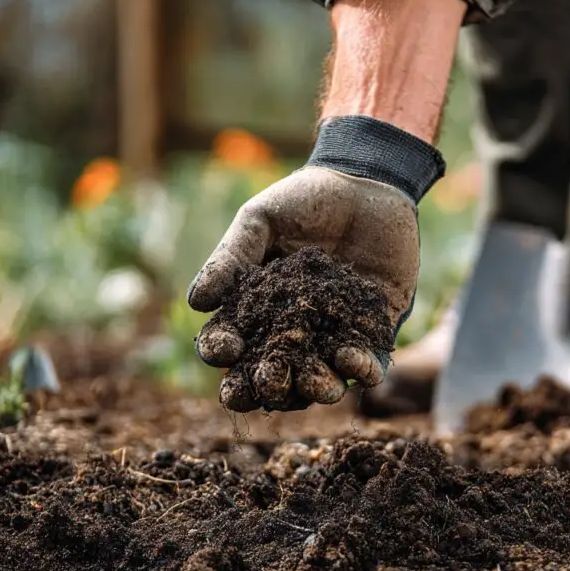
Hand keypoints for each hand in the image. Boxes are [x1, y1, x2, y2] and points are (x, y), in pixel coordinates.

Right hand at [187, 165, 419, 409]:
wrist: (367, 182)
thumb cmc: (304, 200)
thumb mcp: (260, 221)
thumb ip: (230, 259)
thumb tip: (195, 302)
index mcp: (255, 312)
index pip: (229, 343)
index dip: (221, 351)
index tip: (226, 347)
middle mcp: (292, 335)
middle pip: (272, 376)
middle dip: (267, 386)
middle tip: (267, 384)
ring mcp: (333, 337)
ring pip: (320, 379)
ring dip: (317, 388)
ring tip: (319, 387)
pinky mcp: (374, 331)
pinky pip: (369, 362)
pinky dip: (363, 369)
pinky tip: (354, 363)